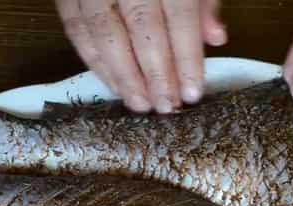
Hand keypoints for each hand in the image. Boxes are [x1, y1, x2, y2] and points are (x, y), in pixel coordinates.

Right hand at [55, 0, 226, 112]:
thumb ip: (203, 1)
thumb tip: (215, 39)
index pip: (179, 17)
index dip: (186, 59)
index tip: (192, 93)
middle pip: (142, 28)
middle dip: (155, 74)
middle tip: (165, 107)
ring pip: (105, 34)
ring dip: (123, 76)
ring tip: (140, 104)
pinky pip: (77, 30)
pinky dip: (95, 62)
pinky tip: (114, 85)